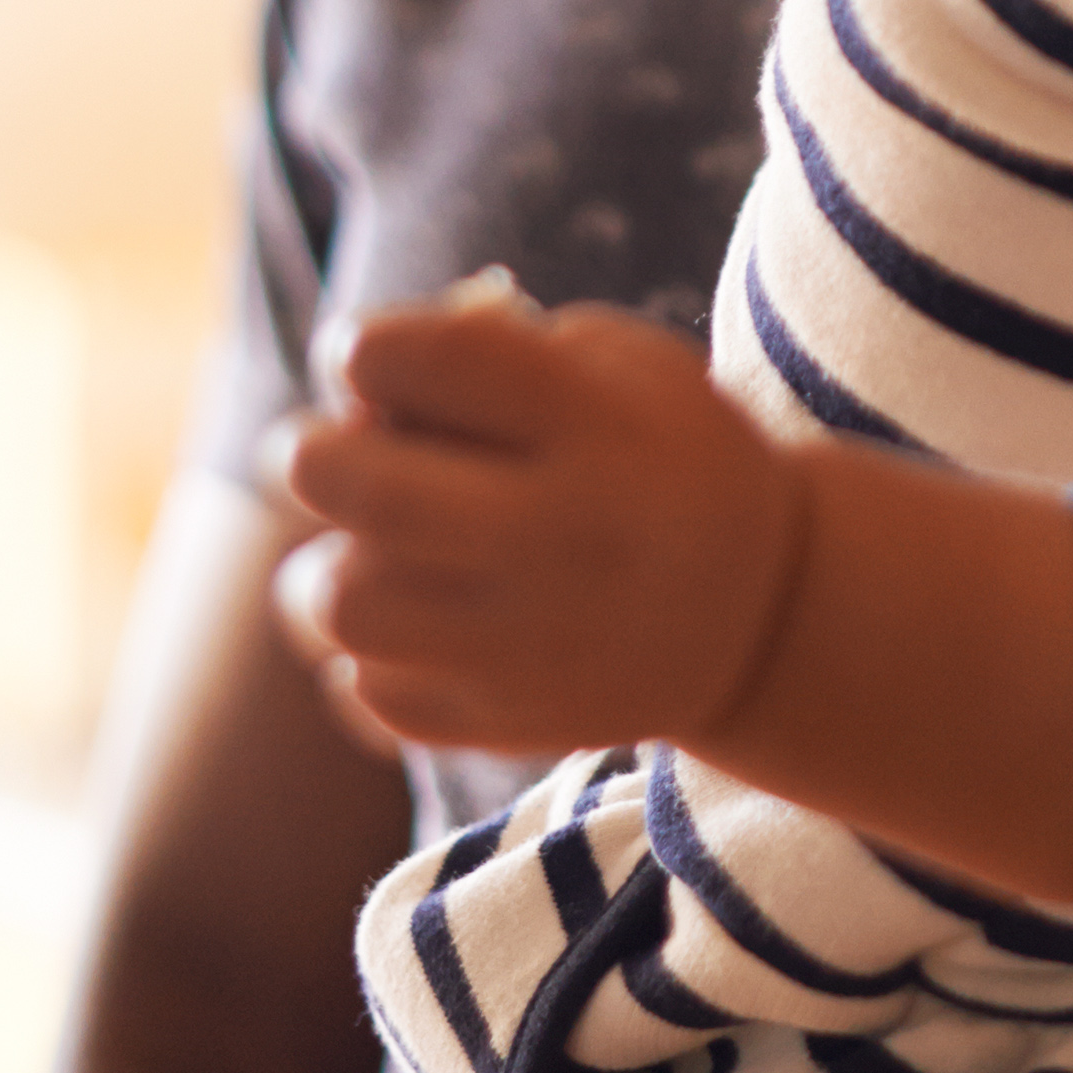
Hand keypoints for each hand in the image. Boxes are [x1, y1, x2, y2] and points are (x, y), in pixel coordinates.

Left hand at [268, 277, 809, 761]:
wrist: (763, 611)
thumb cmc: (661, 452)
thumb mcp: (617, 362)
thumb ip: (489, 349)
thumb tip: (353, 394)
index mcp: (591, 420)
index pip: (414, 359)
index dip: (361, 349)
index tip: (372, 362)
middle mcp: (558, 532)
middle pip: (354, 484)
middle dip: (309, 453)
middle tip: (323, 453)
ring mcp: (531, 641)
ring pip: (340, 603)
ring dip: (323, 567)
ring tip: (364, 551)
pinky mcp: (505, 723)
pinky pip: (368, 692)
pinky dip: (368, 656)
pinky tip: (419, 624)